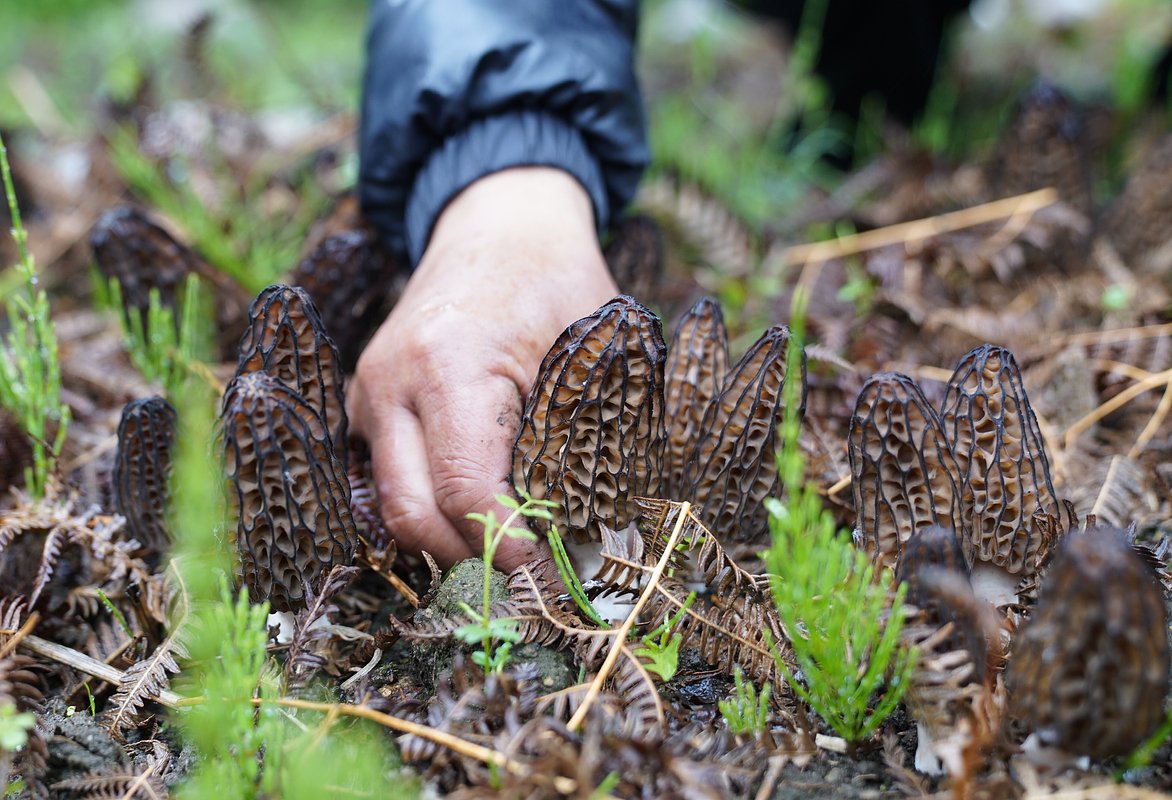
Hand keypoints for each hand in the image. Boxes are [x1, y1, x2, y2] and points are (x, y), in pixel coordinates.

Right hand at [347, 167, 617, 570]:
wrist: (496, 224)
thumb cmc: (555, 279)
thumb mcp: (593, 342)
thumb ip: (588, 428)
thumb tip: (595, 530)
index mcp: (449, 363)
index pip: (465, 488)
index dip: (507, 544)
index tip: (549, 571)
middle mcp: (391, 382)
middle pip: (410, 512)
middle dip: (470, 558)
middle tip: (528, 578)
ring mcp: (368, 392)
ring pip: (392, 504)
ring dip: (448, 539)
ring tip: (510, 550)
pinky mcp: (366, 402)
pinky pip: (387, 478)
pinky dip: (429, 508)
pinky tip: (478, 515)